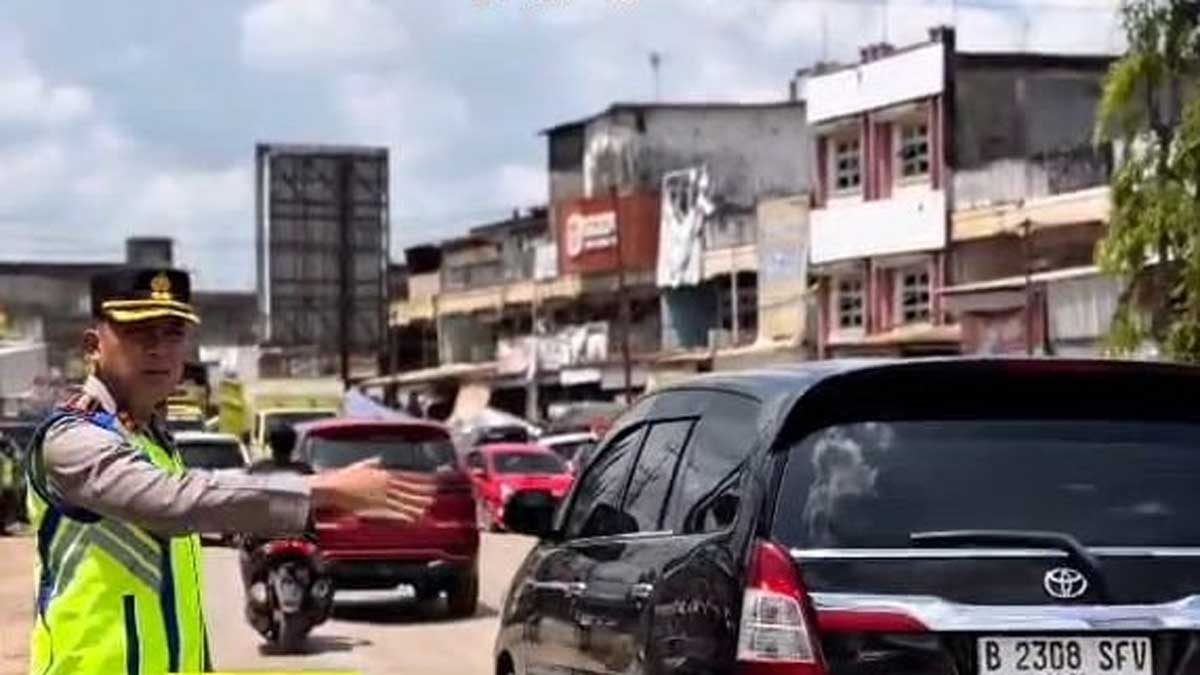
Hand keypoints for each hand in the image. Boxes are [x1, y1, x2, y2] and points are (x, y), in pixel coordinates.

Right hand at [307, 458, 434, 522]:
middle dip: (421, 493)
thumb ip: (370, 463)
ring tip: (427, 508)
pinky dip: (404, 515)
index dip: (420, 480)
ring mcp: (380, 496)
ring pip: (403, 501)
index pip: (406, 476)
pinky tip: (413, 518)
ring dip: (416, 505)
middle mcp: (384, 484)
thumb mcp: (358, 466)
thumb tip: (377, 459)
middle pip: (407, 489)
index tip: (431, 481)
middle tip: (434, 496)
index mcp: (382, 473)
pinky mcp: (374, 508)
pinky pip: (393, 513)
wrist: (330, 487)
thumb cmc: (340, 478)